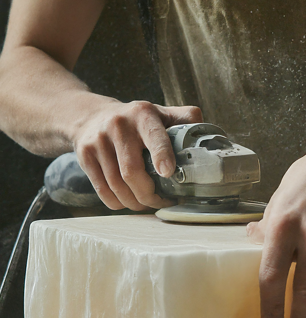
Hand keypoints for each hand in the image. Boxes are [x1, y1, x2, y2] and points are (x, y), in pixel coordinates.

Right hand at [73, 99, 202, 210]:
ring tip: (148, 204)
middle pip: (132, 172)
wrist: (90, 116)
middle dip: (149, 195)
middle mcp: (118, 126)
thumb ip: (186, 120)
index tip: (168, 173)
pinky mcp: (84, 157)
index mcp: (143, 115)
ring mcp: (98, 142)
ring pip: (117, 186)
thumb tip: (208, 137)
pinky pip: (104, 192)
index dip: (161, 155)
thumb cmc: (136, 121)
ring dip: (136, 203)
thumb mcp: (161, 113)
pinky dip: (119, 203)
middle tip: (162, 201)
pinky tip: (130, 201)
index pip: (153, 136)